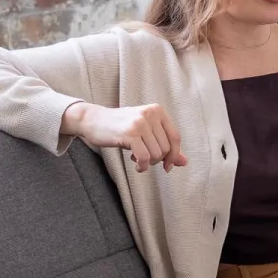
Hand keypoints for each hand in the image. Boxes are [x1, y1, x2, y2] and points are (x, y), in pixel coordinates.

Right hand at [65, 102, 188, 172]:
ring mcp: (140, 123)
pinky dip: (142, 166)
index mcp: (157, 111)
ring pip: (156, 154)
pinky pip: (144, 157)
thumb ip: (166, 146)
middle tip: (144, 159)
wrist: (93, 121)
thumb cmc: (121, 128)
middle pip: (166, 148)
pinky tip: (136, 165)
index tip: (167, 166)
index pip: (176, 137)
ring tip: (137, 158)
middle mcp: (150, 114)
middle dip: (157, 160)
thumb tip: (185, 162)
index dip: (174, 155)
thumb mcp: (146, 133)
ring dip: (148, 163)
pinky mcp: (129, 133)